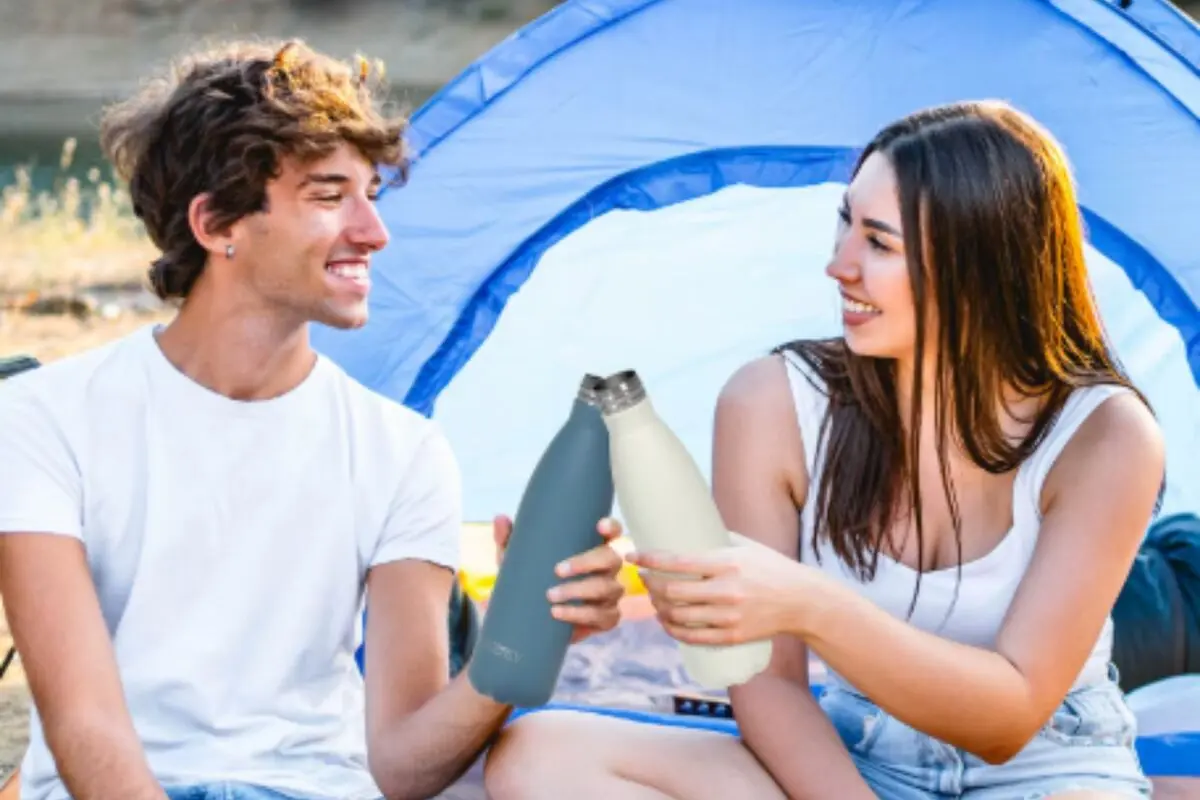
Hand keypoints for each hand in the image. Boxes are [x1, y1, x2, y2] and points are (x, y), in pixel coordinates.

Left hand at [492, 514, 626, 643]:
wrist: (528, 619)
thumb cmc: (530, 579)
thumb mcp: (516, 559)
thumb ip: (509, 538)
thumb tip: (501, 518)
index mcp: (591, 546)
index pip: (612, 531)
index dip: (611, 527)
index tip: (598, 526)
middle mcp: (606, 568)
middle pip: (611, 559)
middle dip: (585, 563)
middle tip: (556, 571)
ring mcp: (610, 593)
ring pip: (608, 589)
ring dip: (579, 593)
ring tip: (551, 597)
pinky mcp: (607, 618)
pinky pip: (605, 616)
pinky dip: (581, 616)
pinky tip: (560, 615)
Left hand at [627, 533, 829, 645]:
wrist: (802, 601)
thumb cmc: (772, 568)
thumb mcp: (747, 546)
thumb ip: (718, 539)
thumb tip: (687, 527)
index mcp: (728, 563)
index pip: (678, 561)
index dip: (650, 559)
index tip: (633, 555)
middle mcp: (727, 590)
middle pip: (673, 592)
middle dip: (651, 585)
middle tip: (644, 579)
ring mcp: (729, 616)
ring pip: (679, 616)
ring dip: (659, 608)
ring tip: (654, 599)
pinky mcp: (732, 636)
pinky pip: (693, 637)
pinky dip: (673, 630)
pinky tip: (666, 622)